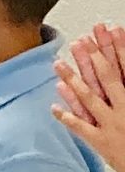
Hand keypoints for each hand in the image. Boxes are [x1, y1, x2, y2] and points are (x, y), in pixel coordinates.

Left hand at [54, 23, 124, 171]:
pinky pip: (81, 127)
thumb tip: (123, 70)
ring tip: (58, 64)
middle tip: (80, 40)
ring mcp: (111, 125)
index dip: (118, 47)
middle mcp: (124, 109)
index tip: (110, 30)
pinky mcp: (101, 142)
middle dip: (93, 57)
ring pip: (89, 98)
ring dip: (72, 80)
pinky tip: (53, 105)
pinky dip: (67, 116)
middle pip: (107, 78)